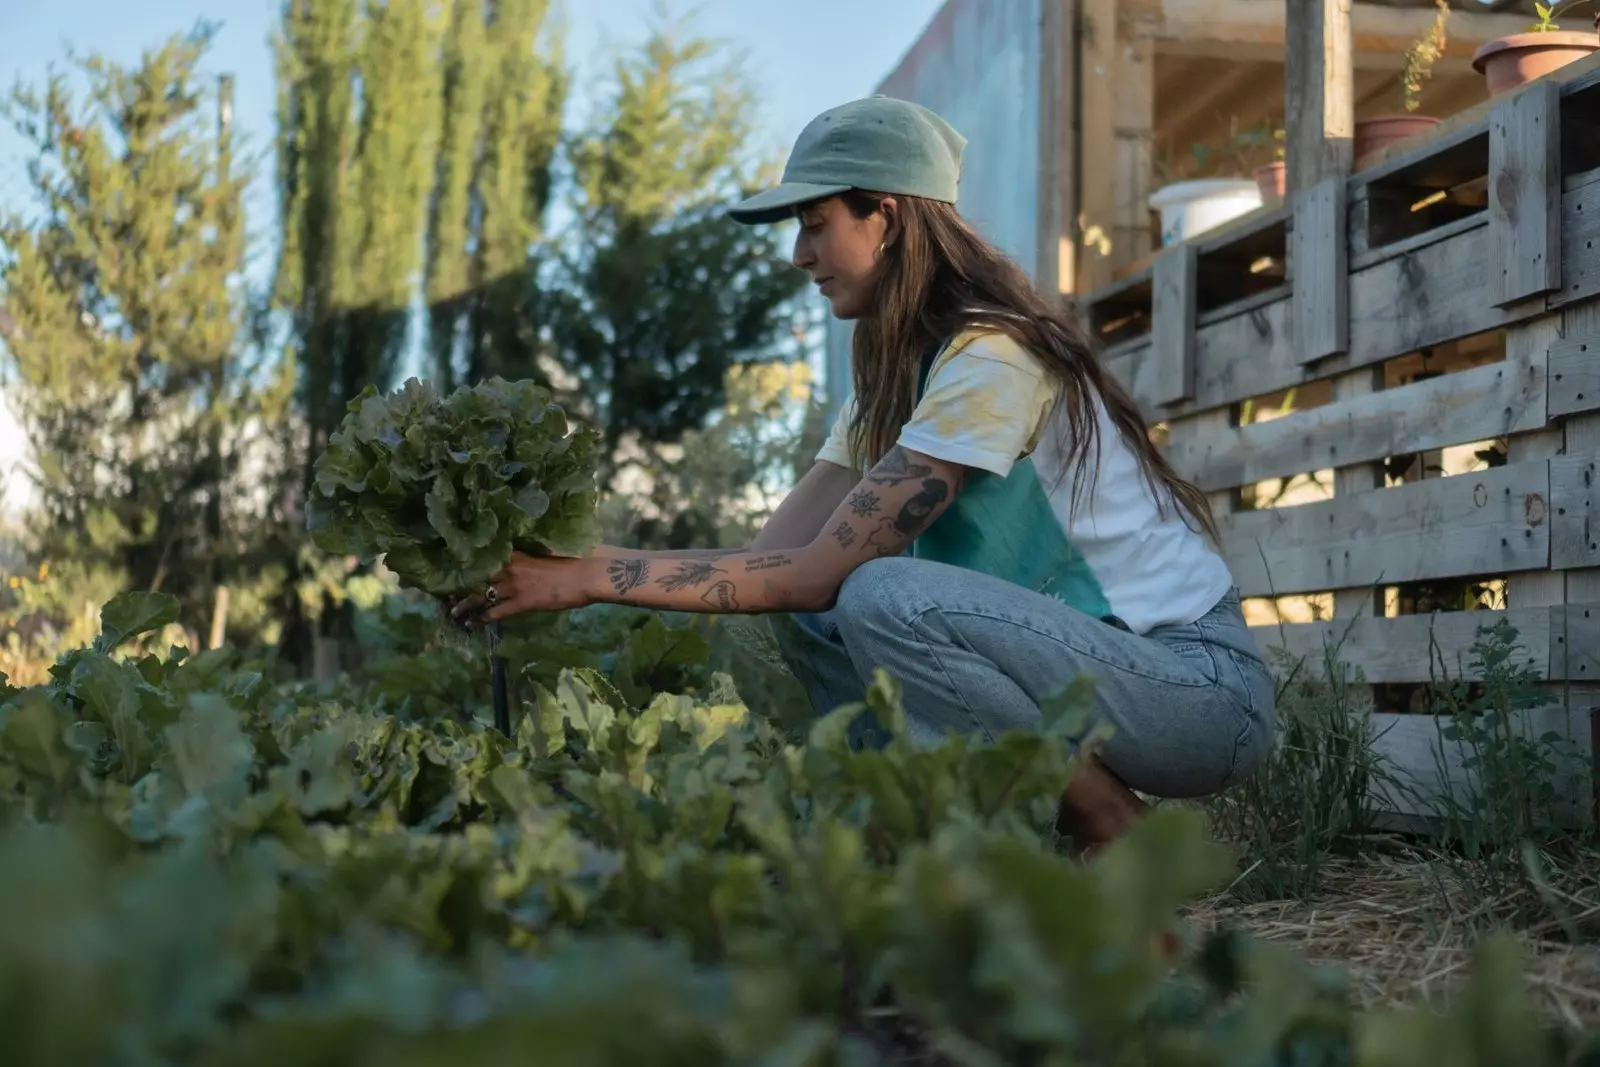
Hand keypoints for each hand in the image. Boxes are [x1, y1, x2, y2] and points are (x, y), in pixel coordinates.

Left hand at [449, 552, 594, 625]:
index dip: (472, 562)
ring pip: (482, 594)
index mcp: (519, 550)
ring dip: (466, 603)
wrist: (590, 572)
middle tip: (448, 590)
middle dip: (463, 583)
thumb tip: (532, 551)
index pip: (488, 555)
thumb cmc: (579, 555)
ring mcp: (515, 584)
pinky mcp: (524, 602)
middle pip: (479, 574)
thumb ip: (536, 550)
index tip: (460, 565)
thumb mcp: (553, 547)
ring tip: (454, 610)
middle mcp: (512, 565)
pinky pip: (497, 612)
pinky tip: (474, 624)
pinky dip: (483, 618)